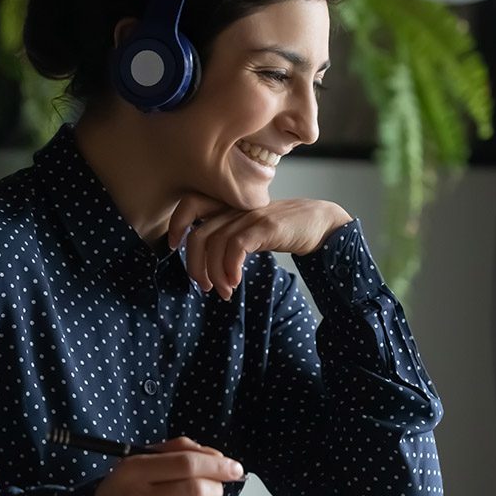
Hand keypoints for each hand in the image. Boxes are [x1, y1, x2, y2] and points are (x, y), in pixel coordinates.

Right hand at [92, 436, 243, 495]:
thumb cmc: (130, 490)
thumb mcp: (144, 460)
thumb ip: (181, 451)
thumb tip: (221, 460)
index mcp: (132, 471)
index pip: (186, 463)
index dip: (217, 465)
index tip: (235, 468)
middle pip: (197, 490)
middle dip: (216, 487)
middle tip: (213, 488)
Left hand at [168, 195, 352, 299]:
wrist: (320, 223)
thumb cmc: (284, 230)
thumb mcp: (251, 230)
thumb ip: (230, 237)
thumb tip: (207, 264)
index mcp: (230, 206)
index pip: (191, 204)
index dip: (177, 225)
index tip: (175, 248)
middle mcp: (237, 208)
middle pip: (199, 235)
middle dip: (195, 266)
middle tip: (205, 286)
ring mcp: (251, 216)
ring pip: (215, 244)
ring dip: (215, 274)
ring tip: (224, 291)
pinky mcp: (266, 226)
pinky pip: (236, 247)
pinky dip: (230, 268)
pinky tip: (236, 281)